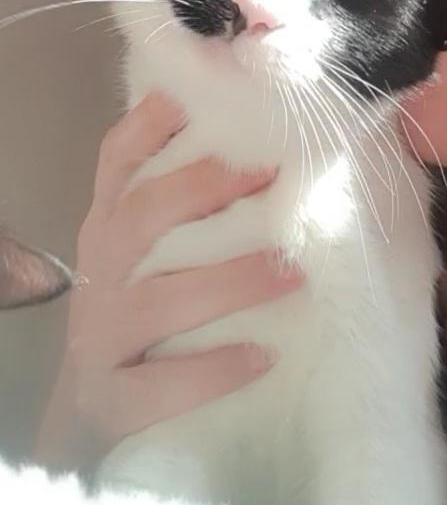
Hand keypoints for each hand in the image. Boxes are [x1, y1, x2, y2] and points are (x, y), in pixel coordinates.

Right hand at [33, 91, 301, 473]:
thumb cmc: (146, 306)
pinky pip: (158, 387)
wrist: (95, 405)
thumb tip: (271, 141)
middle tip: (272, 175)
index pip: (118, 160)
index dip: (153, 125)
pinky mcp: (111, 397)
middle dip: (206, 188)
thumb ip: (189, 200)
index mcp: (111, 223)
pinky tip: (262, 356)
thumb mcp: (152, 247)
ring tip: (293, 273)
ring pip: (160, 301)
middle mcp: (101, 269)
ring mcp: (101, 334)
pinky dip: (212, 370)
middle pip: (142, 216)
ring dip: (230, 282)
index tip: (200, 99)